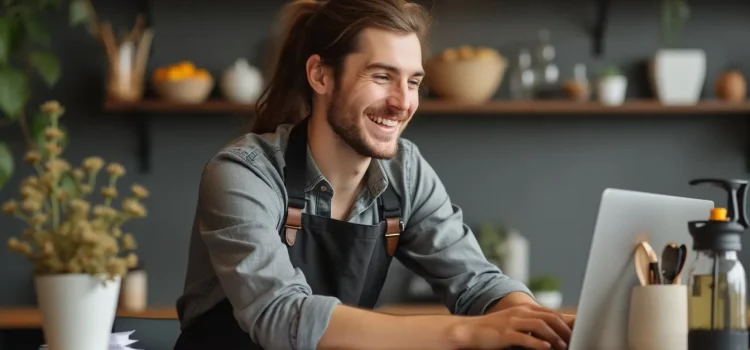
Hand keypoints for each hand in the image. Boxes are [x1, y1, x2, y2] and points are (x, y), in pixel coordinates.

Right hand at [448, 303, 571, 349]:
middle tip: (573, 340)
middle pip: (549, 317)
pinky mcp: (505, 334)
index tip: (575, 332)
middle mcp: (520, 313)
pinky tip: (546, 348)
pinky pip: (525, 337)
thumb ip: (531, 324)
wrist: (470, 330)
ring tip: (562, 346)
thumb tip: (550, 333)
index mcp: (524, 309)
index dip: (565, 322)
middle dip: (564, 329)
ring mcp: (512, 322)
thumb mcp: (514, 323)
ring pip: (540, 325)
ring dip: (554, 336)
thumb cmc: (493, 329)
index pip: (551, 313)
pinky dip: (538, 343)